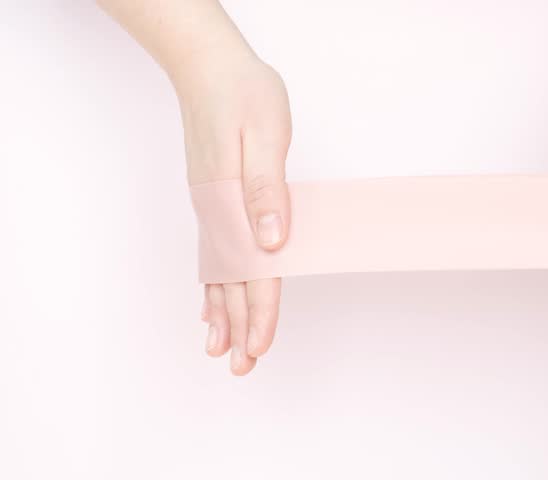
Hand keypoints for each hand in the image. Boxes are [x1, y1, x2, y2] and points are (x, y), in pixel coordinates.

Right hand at [175, 50, 291, 374]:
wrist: (209, 66)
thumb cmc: (243, 94)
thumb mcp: (264, 137)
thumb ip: (266, 192)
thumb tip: (273, 243)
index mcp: (231, 201)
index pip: (250, 269)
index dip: (258, 309)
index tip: (261, 345)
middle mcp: (215, 211)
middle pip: (228, 280)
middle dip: (238, 325)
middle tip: (242, 366)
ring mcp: (210, 206)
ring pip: (217, 271)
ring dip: (222, 312)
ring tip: (223, 347)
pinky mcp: (212, 197)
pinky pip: (212, 252)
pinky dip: (212, 282)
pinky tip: (210, 300)